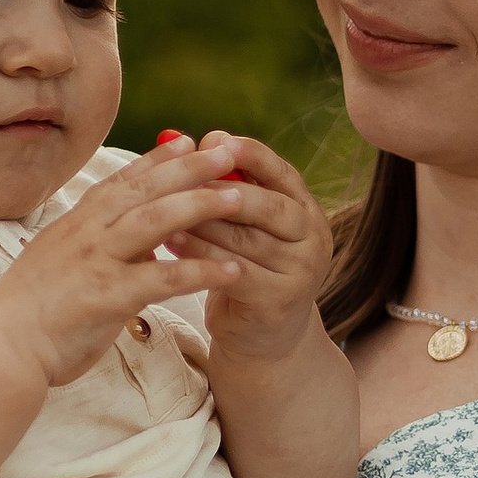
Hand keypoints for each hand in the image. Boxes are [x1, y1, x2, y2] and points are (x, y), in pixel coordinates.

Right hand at [0, 141, 274, 388]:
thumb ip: (95, 247)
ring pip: (155, 221)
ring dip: (200, 206)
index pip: (123, 181)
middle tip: (228, 153)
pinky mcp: (107, 296)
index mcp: (76, 224)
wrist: (1, 347)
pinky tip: (231, 270)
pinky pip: (163, 278)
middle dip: (189, 168)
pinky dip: (199, 271)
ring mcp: (96, 261)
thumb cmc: (31, 313)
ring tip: (240, 199)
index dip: (157, 159)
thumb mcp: (60, 264)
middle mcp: (87, 233)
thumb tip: (136, 242)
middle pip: (145, 190)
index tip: (189, 141)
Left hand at [174, 130, 336, 369]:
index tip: (215, 139)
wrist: (264, 338)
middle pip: (269, 205)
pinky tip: (171, 243)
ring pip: (246, 239)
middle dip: (223, 189)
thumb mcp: (248, 226)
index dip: (252, 154)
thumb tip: (206, 139)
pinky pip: (235, 271)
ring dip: (202, 222)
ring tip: (164, 208)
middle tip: (183, 178)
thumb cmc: (248, 268)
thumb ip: (233, 187)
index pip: (283, 173)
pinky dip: (201, 255)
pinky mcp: (279, 301)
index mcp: (306, 210)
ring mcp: (301, 272)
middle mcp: (313, 238)